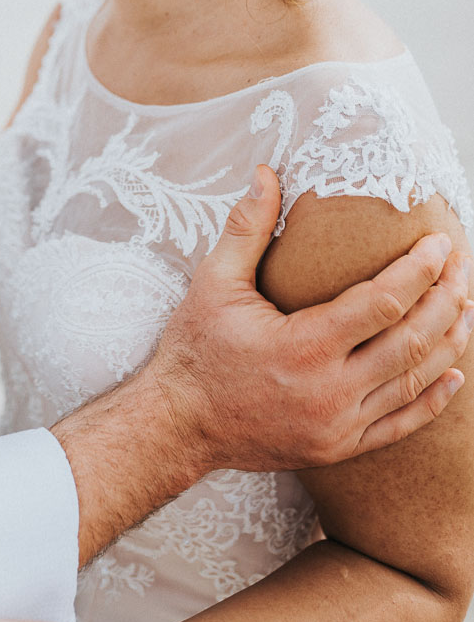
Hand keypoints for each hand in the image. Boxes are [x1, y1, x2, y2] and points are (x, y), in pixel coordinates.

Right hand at [150, 163, 471, 472]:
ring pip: (413, 383)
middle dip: (446, 299)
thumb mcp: (214, 281)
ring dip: (449, 343)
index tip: (439, 243)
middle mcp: (329, 391)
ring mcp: (337, 426)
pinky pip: (400, 425)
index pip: (383, 302)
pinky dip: (432, 400)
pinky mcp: (337, 448)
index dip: (419, 270)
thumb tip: (266, 173)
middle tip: (463, 266)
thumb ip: (246, 227)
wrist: (177, 425)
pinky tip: (453, 374)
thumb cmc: (195, 349)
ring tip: (467, 307)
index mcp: (304, 346)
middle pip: (411, 342)